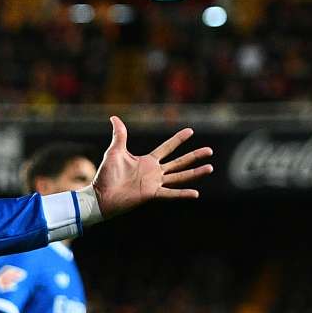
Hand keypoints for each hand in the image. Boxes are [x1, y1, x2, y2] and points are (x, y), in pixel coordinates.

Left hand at [91, 116, 212, 217]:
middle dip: (194, 156)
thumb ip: (119, 135)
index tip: (190, 131)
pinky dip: (182, 194)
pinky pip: (170, 194)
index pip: (167, 148)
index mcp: (147, 161)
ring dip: (195, 172)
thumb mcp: (114, 151)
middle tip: (209, 150)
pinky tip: (196, 193)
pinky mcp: (151, 194)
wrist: (101, 195)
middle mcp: (154, 172)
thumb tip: (114, 117)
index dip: (178, 139)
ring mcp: (155, 183)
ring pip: (180, 176)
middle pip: (179, 162)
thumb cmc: (106, 175)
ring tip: (210, 167)